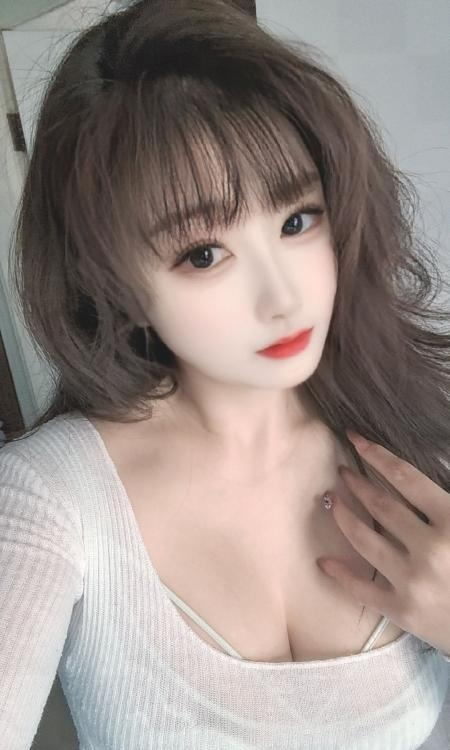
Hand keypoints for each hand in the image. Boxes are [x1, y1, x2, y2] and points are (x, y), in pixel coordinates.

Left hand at [317, 430, 449, 654]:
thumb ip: (444, 501)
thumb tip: (411, 479)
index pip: (406, 478)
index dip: (377, 455)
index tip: (356, 439)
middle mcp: (430, 549)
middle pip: (381, 506)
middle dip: (357, 483)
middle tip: (342, 471)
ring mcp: (413, 581)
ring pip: (365, 540)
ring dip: (343, 516)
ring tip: (331, 501)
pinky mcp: (403, 610)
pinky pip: (362, 589)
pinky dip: (340, 574)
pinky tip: (324, 561)